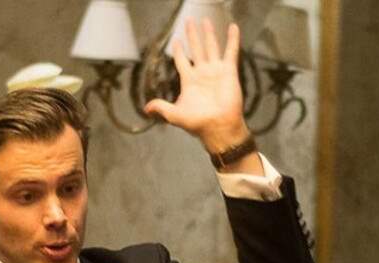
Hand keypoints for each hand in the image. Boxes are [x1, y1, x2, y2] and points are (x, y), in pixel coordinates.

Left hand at [143, 19, 248, 151]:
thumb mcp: (174, 115)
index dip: (178, 50)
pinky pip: (231, 52)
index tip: (175, 40)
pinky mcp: (229, 72)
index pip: (182, 60)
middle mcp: (202, 73)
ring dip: (209, 34)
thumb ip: (161, 107)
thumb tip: (146, 109)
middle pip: (195, 49)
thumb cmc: (198, 123)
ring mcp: (216, 71)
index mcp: (189, 81)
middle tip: (189, 21)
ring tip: (205, 21)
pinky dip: (232, 39)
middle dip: (192, 35)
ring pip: (211, 47)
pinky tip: (233, 27)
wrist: (219, 127)